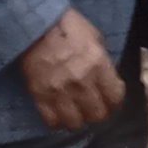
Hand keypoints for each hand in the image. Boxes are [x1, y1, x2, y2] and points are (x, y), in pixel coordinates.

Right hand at [19, 5, 125, 128]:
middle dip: (99, 112)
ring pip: (75, 123)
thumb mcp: (93, 37)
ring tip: (77, 112)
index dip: (115, 100)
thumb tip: (105, 75)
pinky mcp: (39, 95)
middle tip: (95, 106)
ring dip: (78, 119)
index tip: (111, 98)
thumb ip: (101, 60)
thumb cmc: (66, 25)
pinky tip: (59, 114)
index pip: (115, 96)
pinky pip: (51, 121)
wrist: (32, 24)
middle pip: (97, 114)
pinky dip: (57, 121)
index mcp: (97, 64)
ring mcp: (59, 91)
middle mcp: (81, 82)